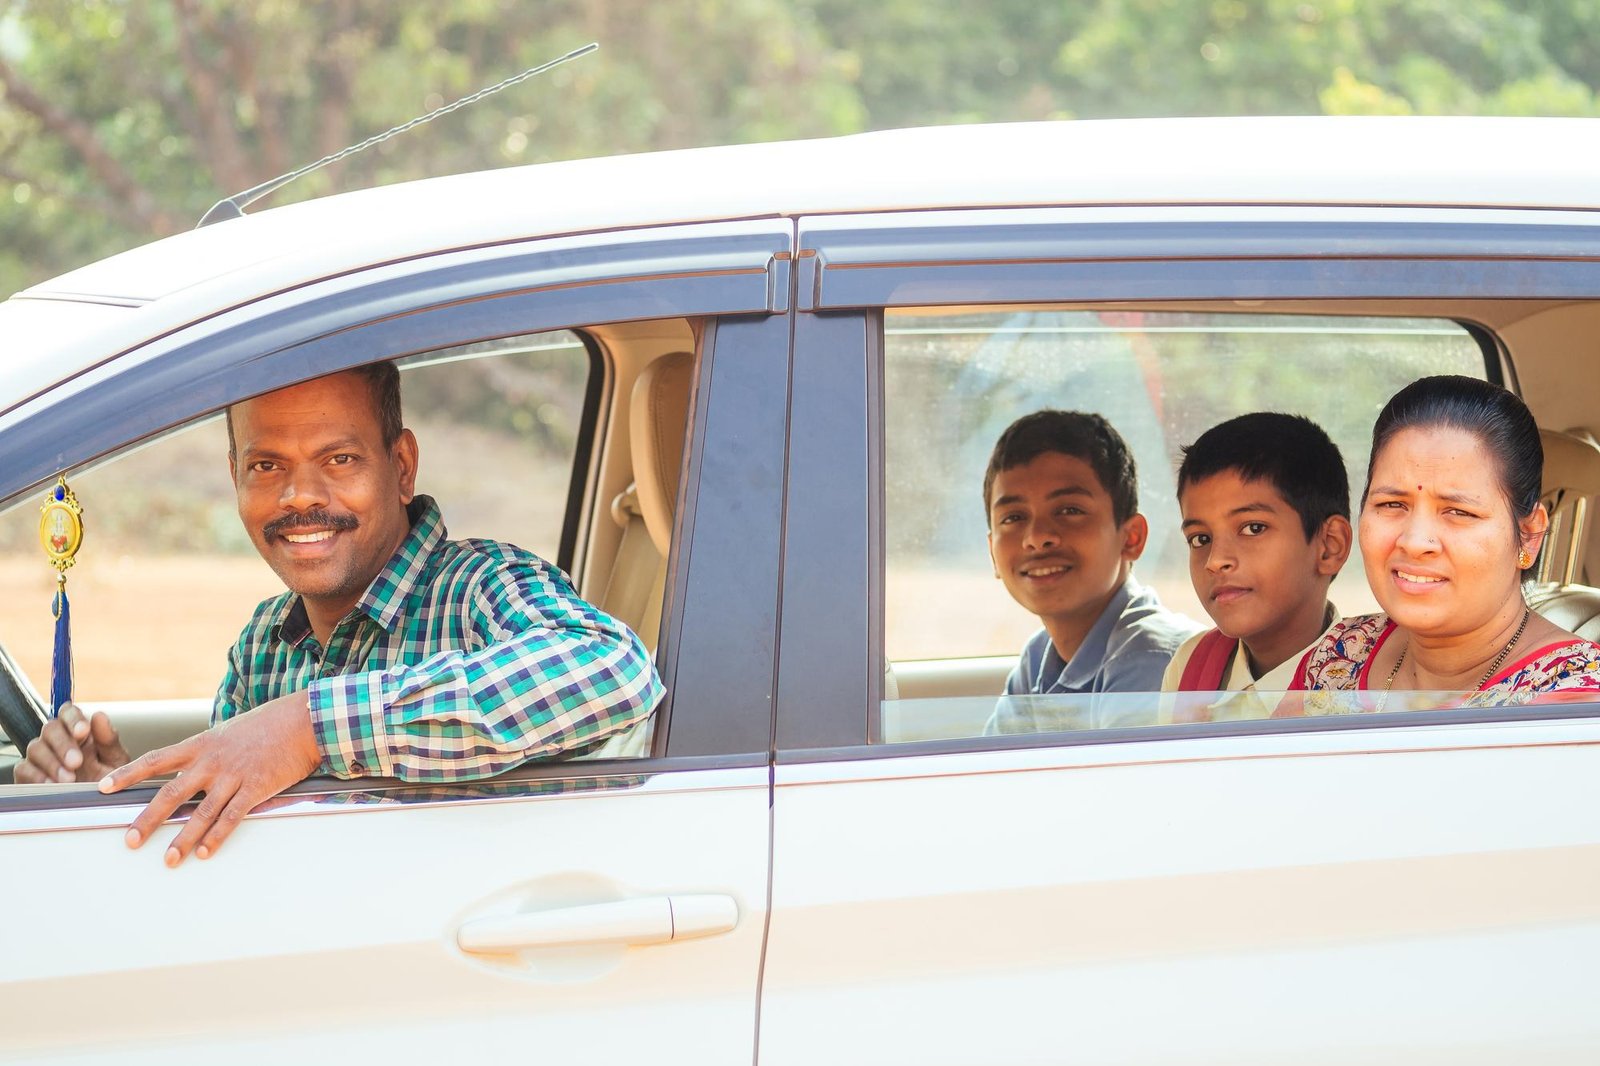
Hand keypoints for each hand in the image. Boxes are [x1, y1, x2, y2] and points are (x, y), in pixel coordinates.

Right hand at [14, 703, 129, 784]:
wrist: (100, 807)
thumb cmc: (109, 779)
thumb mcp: (115, 760)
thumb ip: (108, 739)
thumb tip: (99, 715)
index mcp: (79, 731)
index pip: (68, 712)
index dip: (73, 718)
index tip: (83, 731)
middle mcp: (58, 740)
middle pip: (50, 729)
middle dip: (63, 745)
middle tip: (77, 762)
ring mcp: (42, 756)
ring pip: (36, 748)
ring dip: (52, 763)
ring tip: (69, 779)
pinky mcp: (29, 774)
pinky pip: (24, 769)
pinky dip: (37, 776)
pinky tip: (52, 785)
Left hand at [99, 690, 320, 866]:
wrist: (304, 720)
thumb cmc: (269, 725)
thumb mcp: (229, 731)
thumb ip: (209, 751)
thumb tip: (194, 767)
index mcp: (201, 744)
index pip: (155, 760)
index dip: (127, 773)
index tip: (102, 787)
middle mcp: (211, 761)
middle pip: (170, 793)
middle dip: (148, 819)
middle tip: (130, 841)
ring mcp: (233, 775)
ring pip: (201, 812)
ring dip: (183, 838)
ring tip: (169, 860)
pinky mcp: (256, 787)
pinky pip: (232, 817)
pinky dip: (217, 837)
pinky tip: (204, 852)